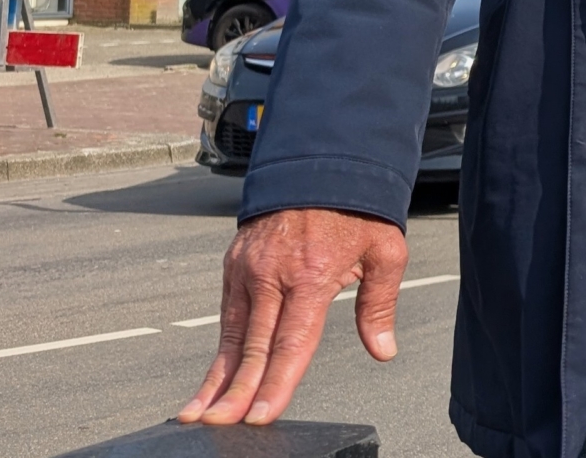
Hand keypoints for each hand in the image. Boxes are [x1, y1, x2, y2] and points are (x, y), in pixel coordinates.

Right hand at [179, 207, 408, 425]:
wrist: (322, 161)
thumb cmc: (359, 208)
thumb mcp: (386, 250)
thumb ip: (380, 304)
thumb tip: (383, 350)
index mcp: (310, 275)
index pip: (291, 342)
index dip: (276, 383)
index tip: (261, 415)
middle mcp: (272, 274)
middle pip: (253, 345)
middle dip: (234, 391)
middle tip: (219, 425)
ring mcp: (247, 268)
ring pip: (231, 333)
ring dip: (216, 376)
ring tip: (200, 413)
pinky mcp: (234, 263)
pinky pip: (226, 313)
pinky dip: (220, 347)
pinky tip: (214, 376)